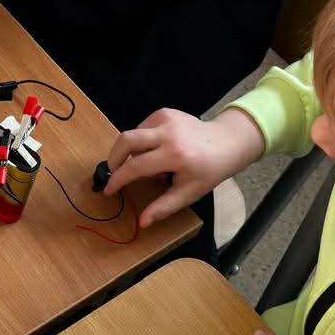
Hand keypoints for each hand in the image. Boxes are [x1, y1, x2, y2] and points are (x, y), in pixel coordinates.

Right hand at [104, 107, 264, 226]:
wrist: (226, 143)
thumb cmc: (208, 171)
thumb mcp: (189, 193)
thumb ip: (163, 207)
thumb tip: (142, 222)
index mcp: (175, 155)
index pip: (135, 166)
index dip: (117, 179)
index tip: (109, 189)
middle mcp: (168, 133)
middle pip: (126, 140)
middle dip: (113, 158)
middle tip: (113, 172)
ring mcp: (166, 118)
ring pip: (133, 134)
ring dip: (132, 151)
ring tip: (148, 164)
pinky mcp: (165, 112)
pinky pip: (142, 127)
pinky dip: (142, 141)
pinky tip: (156, 149)